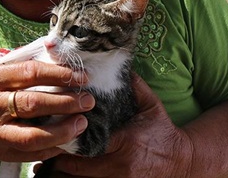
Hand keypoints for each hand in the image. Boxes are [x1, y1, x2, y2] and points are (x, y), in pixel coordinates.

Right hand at [0, 60, 95, 162]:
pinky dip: (53, 148)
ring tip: (82, 123)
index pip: (30, 72)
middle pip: (33, 104)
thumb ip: (27, 62)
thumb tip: (61, 55)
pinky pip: (31, 154)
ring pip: (33, 135)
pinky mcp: (0, 152)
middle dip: (66, 102)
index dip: (60, 74)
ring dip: (63, 130)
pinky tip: (68, 140)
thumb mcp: (2, 70)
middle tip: (88, 101)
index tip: (82, 78)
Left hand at [45, 73, 192, 176]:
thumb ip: (134, 85)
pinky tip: (62, 173)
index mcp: (125, 142)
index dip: (68, 138)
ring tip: (45, 162)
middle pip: (79, 167)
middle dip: (59, 158)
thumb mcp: (151, 106)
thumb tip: (116, 61)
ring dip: (63, 173)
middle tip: (43, 145)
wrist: (183, 162)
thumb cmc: (163, 132)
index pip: (88, 142)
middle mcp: (121, 166)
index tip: (54, 129)